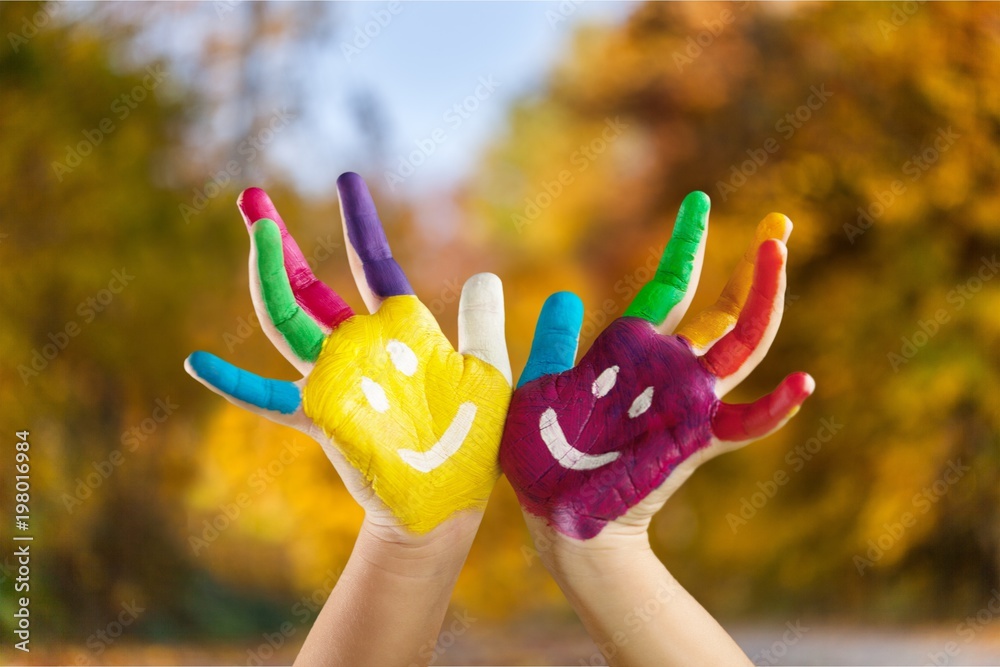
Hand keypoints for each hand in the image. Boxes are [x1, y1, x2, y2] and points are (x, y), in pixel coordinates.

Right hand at [185, 173, 511, 535]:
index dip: (359, 222)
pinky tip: (196, 362)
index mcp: (400, 331)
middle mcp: (360, 347)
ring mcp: (337, 378)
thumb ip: (481, 324)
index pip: (373, 264)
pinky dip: (235, 382)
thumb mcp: (485, 371)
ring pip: (288, 319)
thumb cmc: (472, 441)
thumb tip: (485, 274)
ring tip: (256, 230)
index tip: (346, 180)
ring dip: (267, 277)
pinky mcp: (323, 415)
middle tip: (250, 197)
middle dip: (279, 241)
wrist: (450, 502)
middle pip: (308, 284)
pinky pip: (269, 397)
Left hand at [500, 191, 813, 541]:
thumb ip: (556, 342)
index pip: (670, 285)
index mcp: (631, 349)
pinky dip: (775, 408)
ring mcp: (685, 403)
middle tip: (780, 223)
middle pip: (723, 310)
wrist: (551, 512)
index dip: (687, 244)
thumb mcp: (541, 383)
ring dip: (763, 303)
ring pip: (741, 347)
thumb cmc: (540, 452)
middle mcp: (666, 370)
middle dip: (753, 268)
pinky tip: (802, 383)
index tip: (700, 201)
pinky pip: (744, 425)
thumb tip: (564, 296)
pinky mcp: (694, 441)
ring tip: (777, 254)